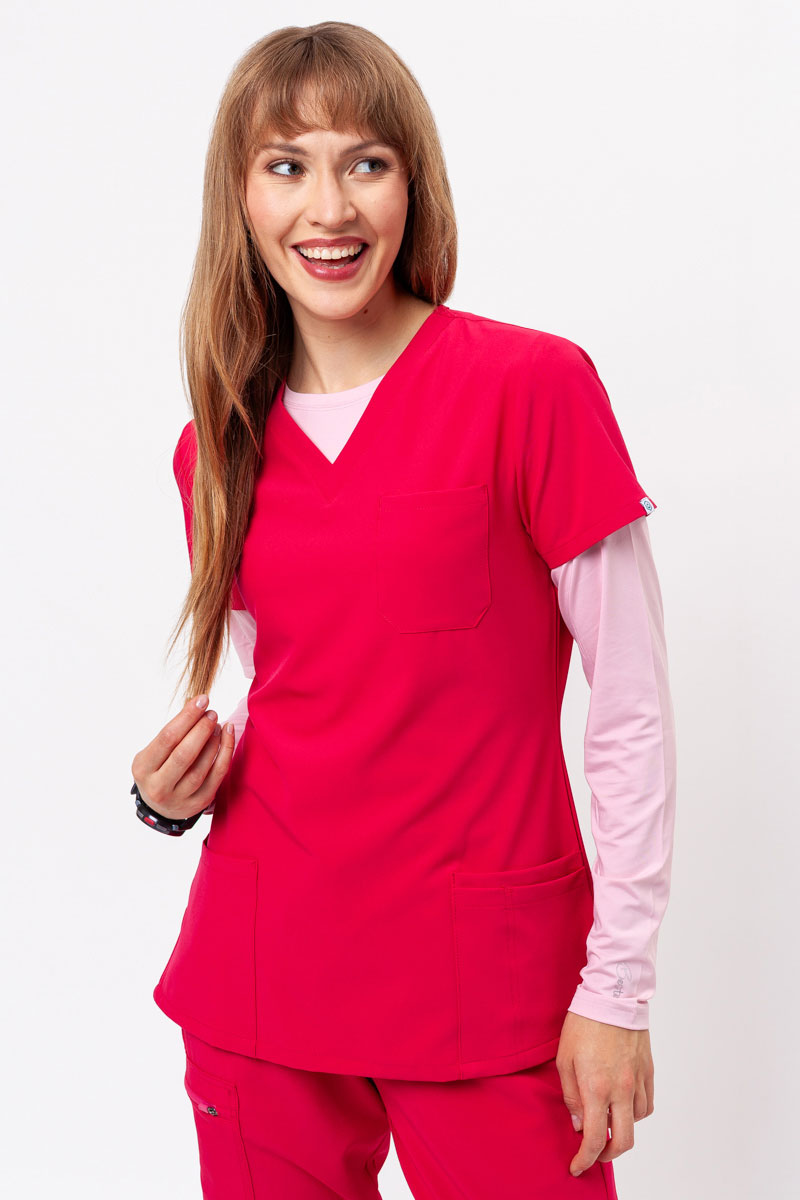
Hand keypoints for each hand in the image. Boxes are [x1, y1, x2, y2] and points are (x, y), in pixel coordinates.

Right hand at [130, 693, 234, 820]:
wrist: (161, 807)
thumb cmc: (159, 769)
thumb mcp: (154, 752)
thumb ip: (172, 733)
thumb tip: (197, 704)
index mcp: (143, 768)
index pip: (167, 738)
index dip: (187, 717)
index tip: (202, 700)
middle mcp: (158, 786)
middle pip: (184, 754)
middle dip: (201, 729)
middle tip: (212, 713)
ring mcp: (179, 798)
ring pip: (201, 767)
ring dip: (213, 741)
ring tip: (218, 724)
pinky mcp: (199, 802)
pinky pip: (217, 776)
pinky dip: (225, 753)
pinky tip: (227, 736)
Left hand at [556, 1010, 653, 1176]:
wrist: (612, 995)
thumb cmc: (584, 1023)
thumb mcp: (564, 1059)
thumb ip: (571, 1096)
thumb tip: (579, 1123)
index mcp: (596, 1087)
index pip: (595, 1139)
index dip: (585, 1159)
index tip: (577, 1166)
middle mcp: (621, 1089)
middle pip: (624, 1142)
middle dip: (608, 1155)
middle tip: (595, 1152)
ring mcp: (638, 1081)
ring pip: (637, 1123)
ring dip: (622, 1129)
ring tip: (607, 1120)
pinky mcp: (648, 1071)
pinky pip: (647, 1104)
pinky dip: (635, 1113)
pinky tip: (623, 1104)